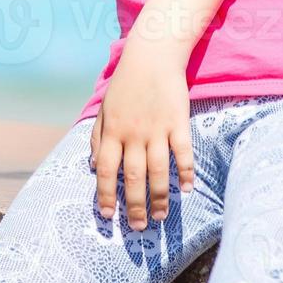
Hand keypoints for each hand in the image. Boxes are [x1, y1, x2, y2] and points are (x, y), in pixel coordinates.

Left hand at [89, 42, 195, 230]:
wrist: (152, 55)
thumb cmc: (125, 84)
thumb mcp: (104, 108)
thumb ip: (97, 138)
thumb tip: (94, 168)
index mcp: (112, 131)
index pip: (106, 170)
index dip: (106, 195)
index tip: (108, 215)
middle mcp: (133, 134)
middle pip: (133, 177)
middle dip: (134, 205)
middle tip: (138, 226)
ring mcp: (157, 129)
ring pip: (158, 171)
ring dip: (160, 197)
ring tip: (160, 216)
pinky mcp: (178, 122)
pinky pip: (183, 153)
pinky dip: (186, 173)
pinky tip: (187, 189)